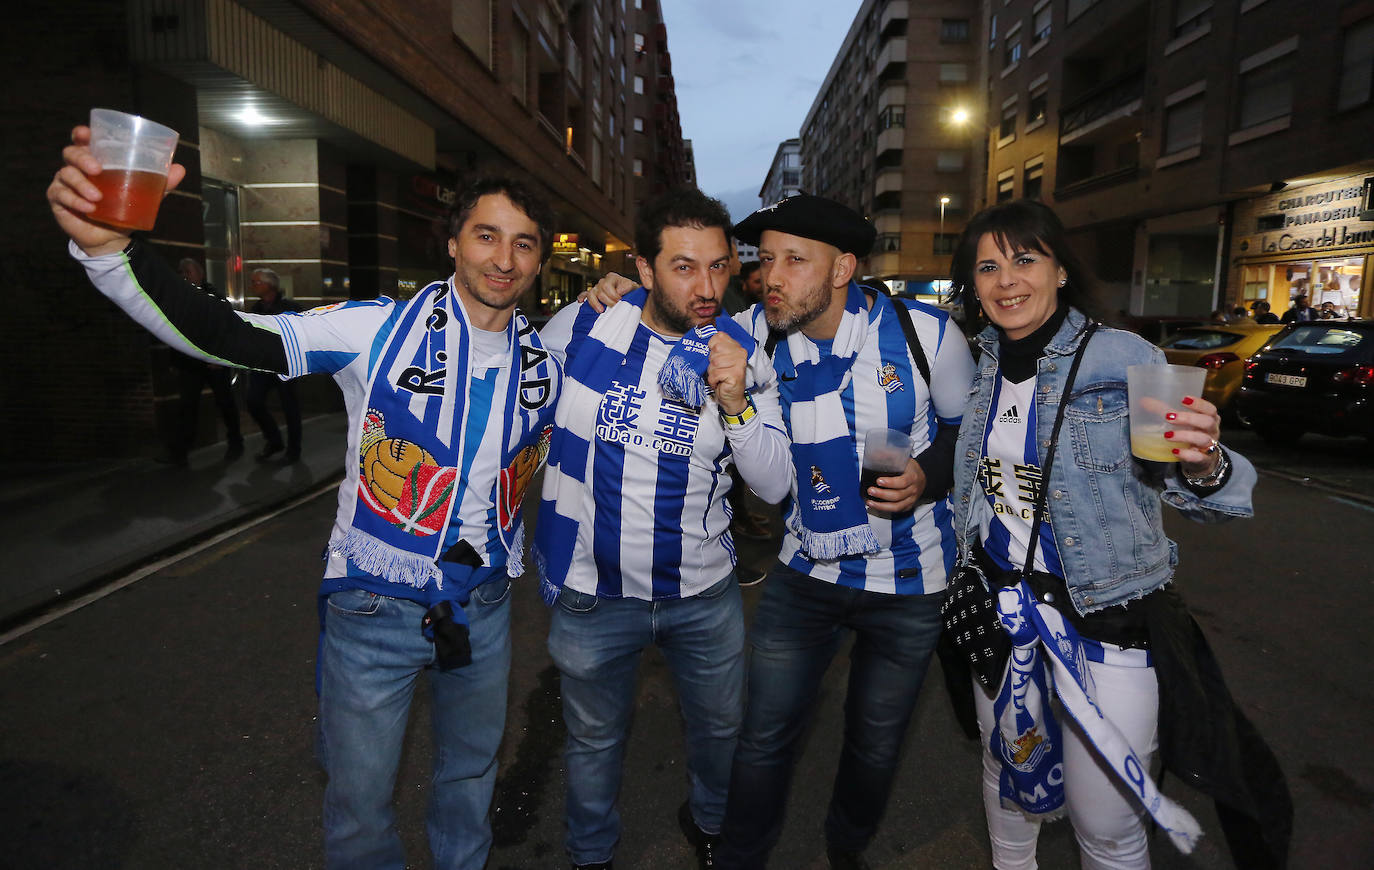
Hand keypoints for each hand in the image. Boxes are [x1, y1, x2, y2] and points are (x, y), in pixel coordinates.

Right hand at [47, 125, 186, 255]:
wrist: (111, 237)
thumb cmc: (124, 207)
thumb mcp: (144, 195)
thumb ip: (160, 183)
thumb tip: (180, 169)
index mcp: (95, 160)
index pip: (83, 141)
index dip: (81, 134)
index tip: (85, 133)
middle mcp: (77, 167)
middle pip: (71, 153)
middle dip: (83, 158)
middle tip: (97, 169)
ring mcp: (65, 182)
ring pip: (66, 174)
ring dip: (82, 184)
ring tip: (97, 197)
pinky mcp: (58, 199)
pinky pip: (61, 195)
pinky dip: (75, 201)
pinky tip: (88, 208)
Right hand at [579, 272, 636, 312]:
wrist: (631, 296)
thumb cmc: (632, 291)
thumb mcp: (633, 287)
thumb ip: (627, 286)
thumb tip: (619, 290)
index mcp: (612, 277)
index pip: (607, 286)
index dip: (613, 295)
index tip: (620, 301)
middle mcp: (603, 281)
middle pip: (599, 292)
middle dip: (608, 301)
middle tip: (615, 306)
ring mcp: (597, 288)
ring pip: (591, 294)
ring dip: (595, 303)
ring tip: (601, 310)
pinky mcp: (593, 295)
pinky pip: (584, 295)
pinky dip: (582, 298)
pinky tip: (581, 302)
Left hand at [706, 332, 747, 413]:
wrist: (731, 397)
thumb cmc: (724, 378)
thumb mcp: (719, 360)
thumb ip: (715, 349)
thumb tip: (705, 341)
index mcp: (736, 346)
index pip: (719, 337)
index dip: (712, 348)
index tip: (716, 357)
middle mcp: (740, 353)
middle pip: (715, 350)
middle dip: (712, 362)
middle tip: (719, 369)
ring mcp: (739, 363)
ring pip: (714, 363)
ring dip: (712, 372)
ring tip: (719, 376)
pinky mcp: (735, 374)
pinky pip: (715, 373)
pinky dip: (713, 380)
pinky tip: (719, 382)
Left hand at [865, 458, 926, 512]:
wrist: (922, 479)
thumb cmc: (910, 469)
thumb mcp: (903, 460)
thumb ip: (890, 456)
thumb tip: (875, 454)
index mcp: (912, 476)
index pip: (903, 481)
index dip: (890, 482)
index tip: (879, 481)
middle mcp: (913, 489)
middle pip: (898, 495)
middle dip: (882, 494)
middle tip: (870, 490)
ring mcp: (911, 499)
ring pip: (897, 506)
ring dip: (882, 505)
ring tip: (870, 502)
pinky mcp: (908, 506)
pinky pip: (897, 510)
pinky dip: (885, 509)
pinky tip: (875, 506)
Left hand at [1162, 394, 1223, 475]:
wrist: (1200, 460)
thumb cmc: (1190, 434)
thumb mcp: (1181, 422)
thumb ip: (1164, 411)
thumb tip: (1144, 401)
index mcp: (1210, 419)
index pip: (1210, 409)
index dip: (1199, 404)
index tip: (1183, 399)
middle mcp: (1213, 431)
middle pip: (1207, 422)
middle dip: (1188, 418)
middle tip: (1168, 417)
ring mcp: (1211, 446)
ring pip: (1203, 439)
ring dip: (1184, 436)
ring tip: (1167, 435)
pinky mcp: (1205, 460)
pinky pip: (1199, 457)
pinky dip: (1187, 454)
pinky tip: (1175, 451)